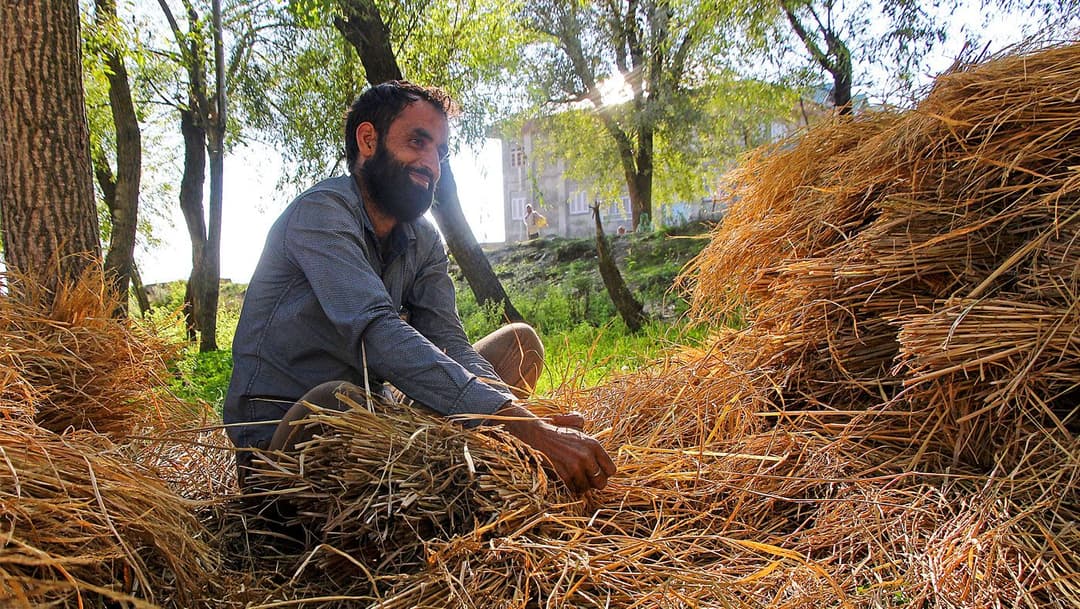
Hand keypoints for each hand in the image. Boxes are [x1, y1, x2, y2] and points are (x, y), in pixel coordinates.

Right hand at [498, 404, 615, 493]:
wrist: (535, 435)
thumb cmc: (557, 431)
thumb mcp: (576, 424)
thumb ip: (594, 434)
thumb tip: (601, 442)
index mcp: (594, 445)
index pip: (611, 470)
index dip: (603, 474)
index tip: (595, 472)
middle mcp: (587, 456)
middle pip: (601, 483)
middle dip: (593, 483)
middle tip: (585, 478)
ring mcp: (574, 466)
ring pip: (586, 488)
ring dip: (580, 486)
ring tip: (574, 478)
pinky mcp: (562, 474)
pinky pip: (573, 490)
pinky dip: (570, 488)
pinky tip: (566, 480)